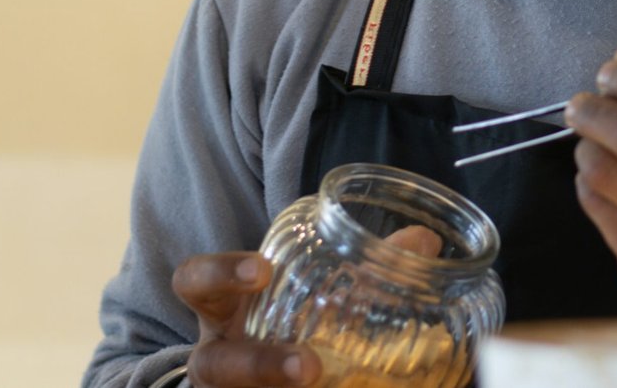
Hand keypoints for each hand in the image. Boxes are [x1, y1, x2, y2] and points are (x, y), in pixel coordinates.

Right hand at [173, 228, 442, 386]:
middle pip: (213, 363)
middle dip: (258, 365)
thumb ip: (359, 264)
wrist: (263, 375)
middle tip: (308, 367)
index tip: (262, 271)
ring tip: (317, 387)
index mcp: (223, 310)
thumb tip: (422, 243)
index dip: (220, 273)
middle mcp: (216, 356)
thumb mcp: (304, 291)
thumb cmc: (284, 322)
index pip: (195, 282)